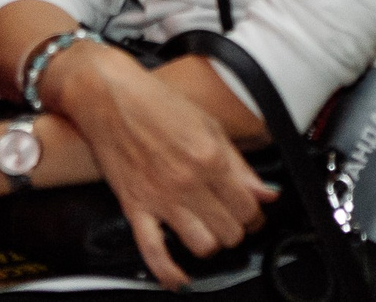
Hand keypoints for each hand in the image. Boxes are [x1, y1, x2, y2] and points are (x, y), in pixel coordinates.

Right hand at [50, 46, 275, 289]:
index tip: (253, 211)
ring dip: (211, 244)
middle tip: (233, 220)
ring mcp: (161, 198)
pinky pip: (154, 252)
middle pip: (230, 230)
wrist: (109, 98)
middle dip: (237, 228)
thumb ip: (239, 164)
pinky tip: (180, 277)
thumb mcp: (209, 124)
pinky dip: (169, 272)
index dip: (255, 213)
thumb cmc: (156, 104)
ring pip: (203, 245)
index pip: (249, 206)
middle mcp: (188, 182)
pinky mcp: (135, 208)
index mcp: (211, 158)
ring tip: (211, 233)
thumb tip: (266, 191)